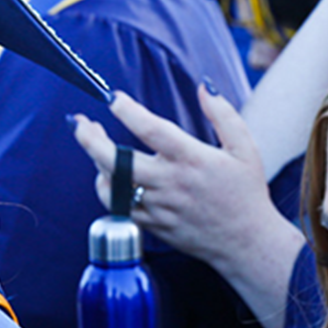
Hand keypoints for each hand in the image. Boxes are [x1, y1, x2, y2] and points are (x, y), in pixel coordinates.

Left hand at [72, 87, 303, 327]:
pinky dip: (107, 189)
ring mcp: (157, 206)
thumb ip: (224, 115)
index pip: (150, 130)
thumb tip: (205, 86)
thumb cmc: (246, 191)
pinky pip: (117, 206)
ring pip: (111, 184)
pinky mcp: (151, 224)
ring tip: (96, 145)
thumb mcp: (245, 149)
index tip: (113, 97)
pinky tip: (109, 175)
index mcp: (191, 159)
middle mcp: (170, 182)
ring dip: (97, 163)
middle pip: (115, 160)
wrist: (247, 242)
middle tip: (80, 122)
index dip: (126, 111)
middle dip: (90, 138)